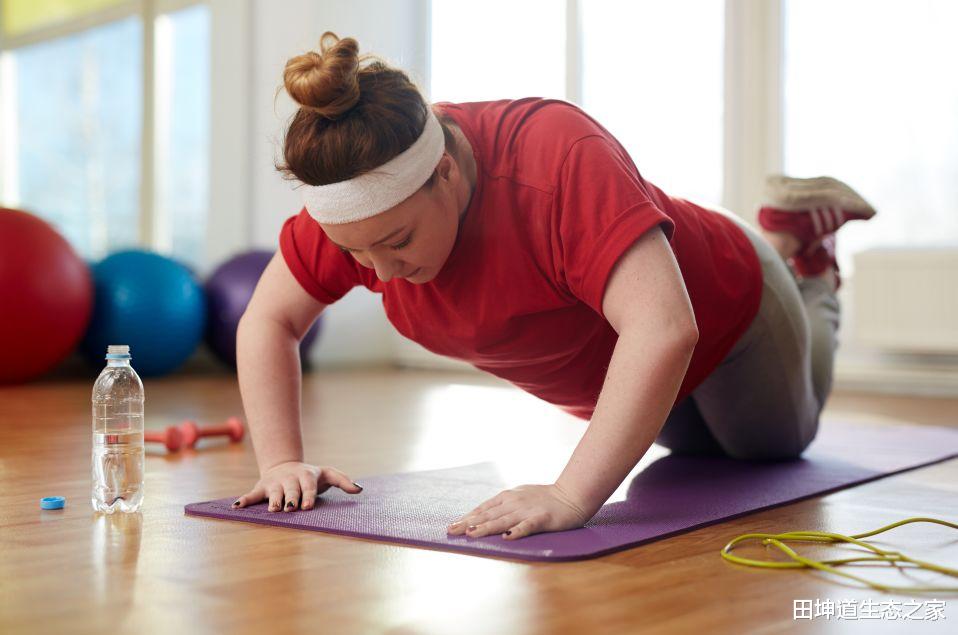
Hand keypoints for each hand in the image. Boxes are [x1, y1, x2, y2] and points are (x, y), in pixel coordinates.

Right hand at [232, 461, 362, 511]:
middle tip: (291, 509)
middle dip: (291, 499)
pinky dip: (244, 500)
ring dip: (272, 501)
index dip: (308, 496)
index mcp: (306, 476)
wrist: (285, 466)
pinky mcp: (261, 488)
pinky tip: (237, 507)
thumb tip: (360, 490)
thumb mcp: (328, 474)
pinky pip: (252, 495)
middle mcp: (290, 479)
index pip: (308, 487)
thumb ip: (344, 480)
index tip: (307, 507)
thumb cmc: (311, 475)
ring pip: (273, 493)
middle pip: (290, 491)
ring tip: (273, 510)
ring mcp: (275, 484)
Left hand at [446, 483, 594, 539]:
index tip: (452, 526)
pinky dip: (517, 531)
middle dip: (469, 523)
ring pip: (503, 521)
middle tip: (452, 531)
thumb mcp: (520, 496)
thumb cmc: (545, 497)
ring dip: (486, 527)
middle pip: (488, 515)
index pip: (483, 508)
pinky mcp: (542, 519)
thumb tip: (484, 513)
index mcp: (508, 497)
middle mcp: (514, 502)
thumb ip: (503, 504)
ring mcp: (527, 510)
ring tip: (471, 533)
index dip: (467, 517)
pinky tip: (507, 538)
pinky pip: (527, 526)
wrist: (571, 494)